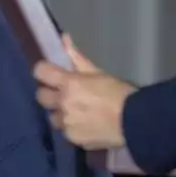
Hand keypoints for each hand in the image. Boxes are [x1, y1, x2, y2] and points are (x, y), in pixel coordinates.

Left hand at [33, 35, 134, 149]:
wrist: (136, 122)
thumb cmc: (120, 93)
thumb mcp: (99, 73)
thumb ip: (77, 58)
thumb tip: (64, 38)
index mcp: (69, 83)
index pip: (40, 72)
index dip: (44, 71)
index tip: (50, 74)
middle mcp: (62, 103)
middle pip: (40, 96)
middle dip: (50, 94)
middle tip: (64, 95)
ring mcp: (65, 123)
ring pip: (52, 117)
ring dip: (60, 114)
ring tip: (76, 113)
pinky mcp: (71, 138)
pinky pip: (65, 132)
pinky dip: (72, 128)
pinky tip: (85, 126)